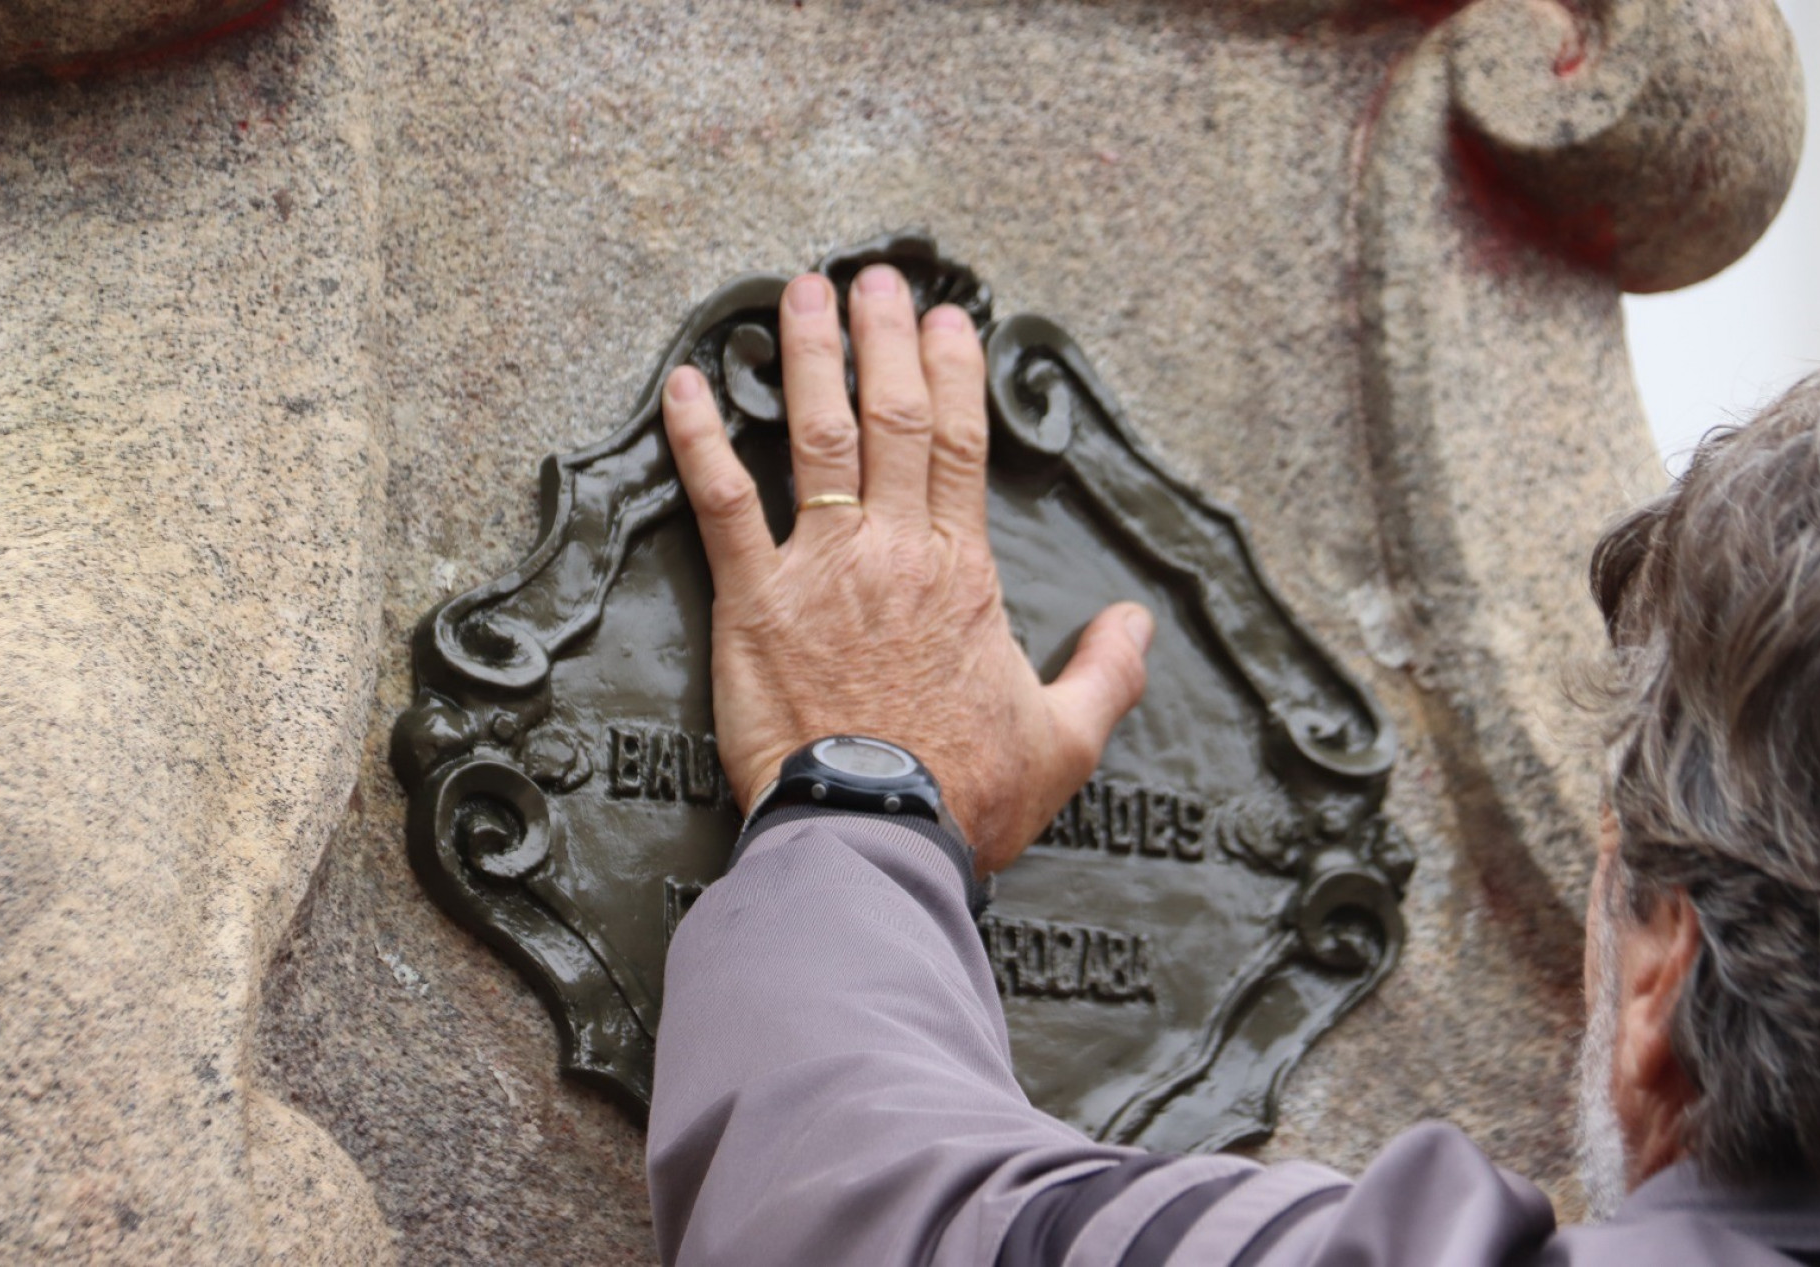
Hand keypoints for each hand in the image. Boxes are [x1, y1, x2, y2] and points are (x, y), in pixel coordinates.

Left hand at [661, 264, 1153, 873]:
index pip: (959, 444)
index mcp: (962, 573)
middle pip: (890, 417)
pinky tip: (683, 384)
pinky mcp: (754, 602)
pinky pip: (722, 503)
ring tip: (800, 292)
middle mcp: (894, 550)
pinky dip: (698, 440)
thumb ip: (1108, 674)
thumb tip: (1136, 624)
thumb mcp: (1067, 742)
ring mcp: (820, 568)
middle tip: (874, 279)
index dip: (952, 373)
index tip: (948, 321)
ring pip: (816, 435)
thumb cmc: (965, 794)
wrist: (877, 834)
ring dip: (808, 356)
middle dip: (883, 338)